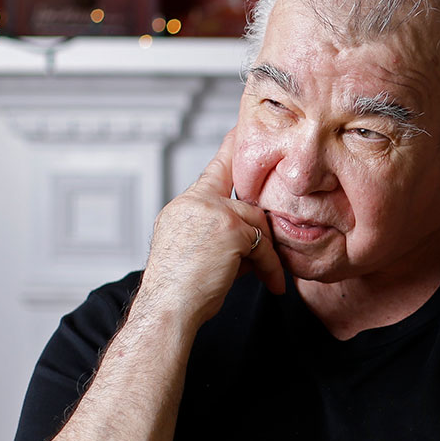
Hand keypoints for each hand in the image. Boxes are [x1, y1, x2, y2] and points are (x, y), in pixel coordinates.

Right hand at [139, 128, 284, 328]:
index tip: (240, 131)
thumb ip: (222, 237)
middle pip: (247, 206)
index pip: (213, 172)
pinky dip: (271, 267)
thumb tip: (253, 241)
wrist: (168, 309)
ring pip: (257, 224)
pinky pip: (264, 244)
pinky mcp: (231, 228)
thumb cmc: (180, 293)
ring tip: (269, 280)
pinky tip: (272, 284)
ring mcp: (213, 212)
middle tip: (271, 266)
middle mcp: (195, 203)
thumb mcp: (196, 255)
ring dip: (266, 256)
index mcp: (183, 208)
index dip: (230, 152)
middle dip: (260, 236)